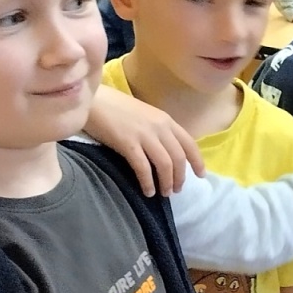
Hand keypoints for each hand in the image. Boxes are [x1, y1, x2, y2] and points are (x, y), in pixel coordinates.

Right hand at [82, 84, 204, 196]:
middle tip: (176, 190)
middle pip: (178, 157)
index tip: (201, 175)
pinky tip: (147, 191)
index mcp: (165, 120)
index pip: (189, 143)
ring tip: (163, 193)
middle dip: (180, 177)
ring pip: (165, 164)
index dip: (197, 161)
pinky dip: (148, 182)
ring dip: (166, 182)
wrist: (91, 99)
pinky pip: (143, 167)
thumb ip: (157, 130)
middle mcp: (159, 127)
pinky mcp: (128, 143)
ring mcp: (144, 134)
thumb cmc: (115, 108)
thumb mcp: (145, 115)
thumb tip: (166, 152)